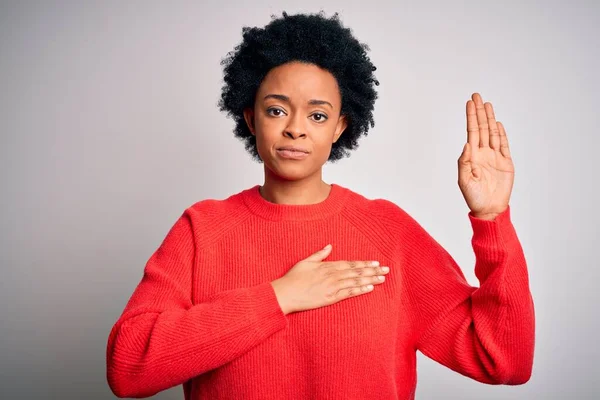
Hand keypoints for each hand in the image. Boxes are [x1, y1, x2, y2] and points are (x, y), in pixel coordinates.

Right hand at [271, 245, 388, 314]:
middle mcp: (332, 275)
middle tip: (386, 270)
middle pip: (356, 271)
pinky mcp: (330, 298)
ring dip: (370, 279)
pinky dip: (359, 290)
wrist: (285, 293)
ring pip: (355, 281)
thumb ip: (319, 254)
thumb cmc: (293, 277)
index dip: (364, 263)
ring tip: (382, 279)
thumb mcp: (305, 261)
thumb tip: (329, 246)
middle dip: (372, 270)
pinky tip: (369, 288)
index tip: (376, 263)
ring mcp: (332, 287)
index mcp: (327, 266)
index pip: (350, 264)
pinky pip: (348, 293)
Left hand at [458, 93, 514, 219]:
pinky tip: (498, 124)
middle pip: (481, 128)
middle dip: (479, 112)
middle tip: (476, 96)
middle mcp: (482, 153)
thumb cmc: (473, 197)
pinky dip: (501, 134)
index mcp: (472, 155)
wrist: (489, 209)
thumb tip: (467, 144)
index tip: (469, 103)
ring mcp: (494, 157)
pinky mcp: (506, 163)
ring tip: (487, 104)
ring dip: (490, 119)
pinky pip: (503, 145)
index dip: (470, 117)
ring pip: (492, 133)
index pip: (471, 131)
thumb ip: (464, 161)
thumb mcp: (464, 180)